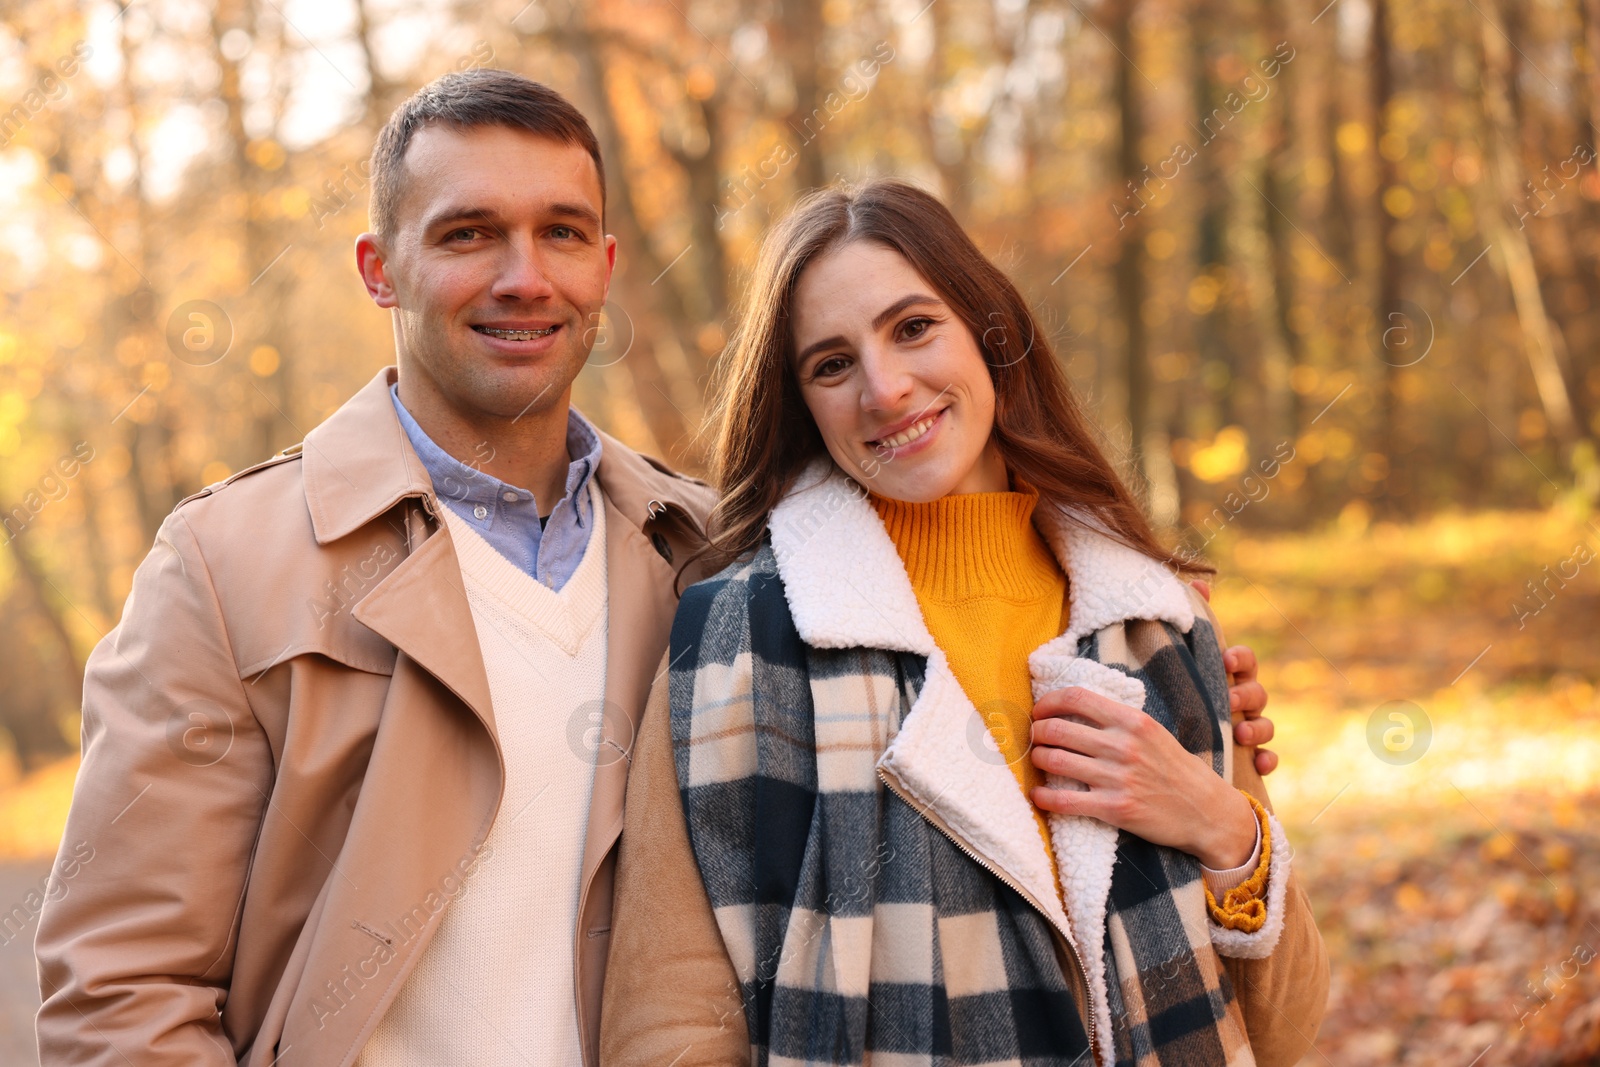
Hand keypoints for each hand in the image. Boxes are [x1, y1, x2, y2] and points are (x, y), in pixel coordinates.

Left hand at [1028, 686, 1257, 869]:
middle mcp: (1123, 746)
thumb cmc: (1175, 769)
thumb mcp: (1153, 732)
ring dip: (1038, 759)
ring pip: (1057, 761)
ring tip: (1037, 761)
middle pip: (1058, 729)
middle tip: (1034, 737)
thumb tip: (1074, 709)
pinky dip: (1044, 797)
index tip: (1039, 711)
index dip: (1049, 702)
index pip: (1077, 698)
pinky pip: (1066, 801)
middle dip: (1037, 732)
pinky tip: (1038, 795)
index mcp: (1132, 721)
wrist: (1206, 810)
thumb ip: (1117, 720)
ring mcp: (1119, 778)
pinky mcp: (1116, 809)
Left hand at [1189, 579, 1276, 776]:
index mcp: (1225, 675)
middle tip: (1229, 701)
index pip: (1244, 660)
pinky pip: (1267, 759)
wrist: (1164, 743)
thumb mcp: (1176, 659)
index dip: (1241, 658)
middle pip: (1257, 693)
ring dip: (1259, 728)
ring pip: (1265, 725)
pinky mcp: (1244, 758)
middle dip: (1247, 695)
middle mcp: (1239, 701)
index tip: (1227, 659)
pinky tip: (1261, 764)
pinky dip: (1268, 761)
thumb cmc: (1174, 692)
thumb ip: (1190, 623)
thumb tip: (1201, 582)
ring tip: (1242, 734)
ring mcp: (1246, 729)